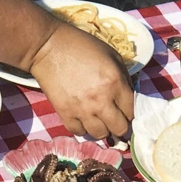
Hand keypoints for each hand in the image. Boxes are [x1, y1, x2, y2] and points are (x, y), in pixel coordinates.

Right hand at [29, 23, 132, 139]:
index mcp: (115, 83)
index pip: (132, 112)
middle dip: (120, 126)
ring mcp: (82, 109)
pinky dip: (83, 127)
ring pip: (100, 134)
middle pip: (119, 129)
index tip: (126, 113)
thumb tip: (128, 98)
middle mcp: (101, 100)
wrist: (48, 47)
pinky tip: (83, 118)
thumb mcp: (112, 55)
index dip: (131, 114)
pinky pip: (79, 132)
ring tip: (99, 120)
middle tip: (115, 121)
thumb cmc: (82, 47)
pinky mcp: (65, 113)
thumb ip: (124, 78)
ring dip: (102, 129)